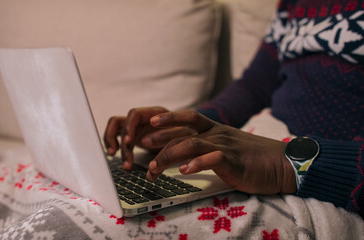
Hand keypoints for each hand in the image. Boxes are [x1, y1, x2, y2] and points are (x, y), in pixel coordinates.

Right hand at [104, 107, 195, 169]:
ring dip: (112, 142)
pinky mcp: (135, 137)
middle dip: (116, 138)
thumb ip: (165, 135)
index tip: (128, 140)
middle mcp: (143, 118)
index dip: (129, 126)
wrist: (191, 140)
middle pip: (120, 122)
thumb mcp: (182, 135)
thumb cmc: (189, 135)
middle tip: (118, 154)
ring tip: (114, 157)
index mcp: (154, 113)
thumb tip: (143, 141)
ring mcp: (137, 127)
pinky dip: (117, 149)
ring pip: (116, 130)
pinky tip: (123, 161)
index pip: (134, 114)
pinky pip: (119, 140)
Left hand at [146, 110, 295, 193]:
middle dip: (159, 140)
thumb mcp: (227, 146)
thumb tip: (187, 153)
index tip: (149, 124)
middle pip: (182, 132)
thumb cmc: (252, 158)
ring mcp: (225, 146)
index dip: (167, 119)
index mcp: (215, 130)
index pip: (187, 118)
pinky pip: (212, 159)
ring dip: (168, 156)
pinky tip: (185, 171)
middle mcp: (217, 134)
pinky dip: (196, 164)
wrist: (283, 163)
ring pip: (191, 144)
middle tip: (140, 147)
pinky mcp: (234, 161)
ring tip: (153, 168)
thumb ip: (208, 146)